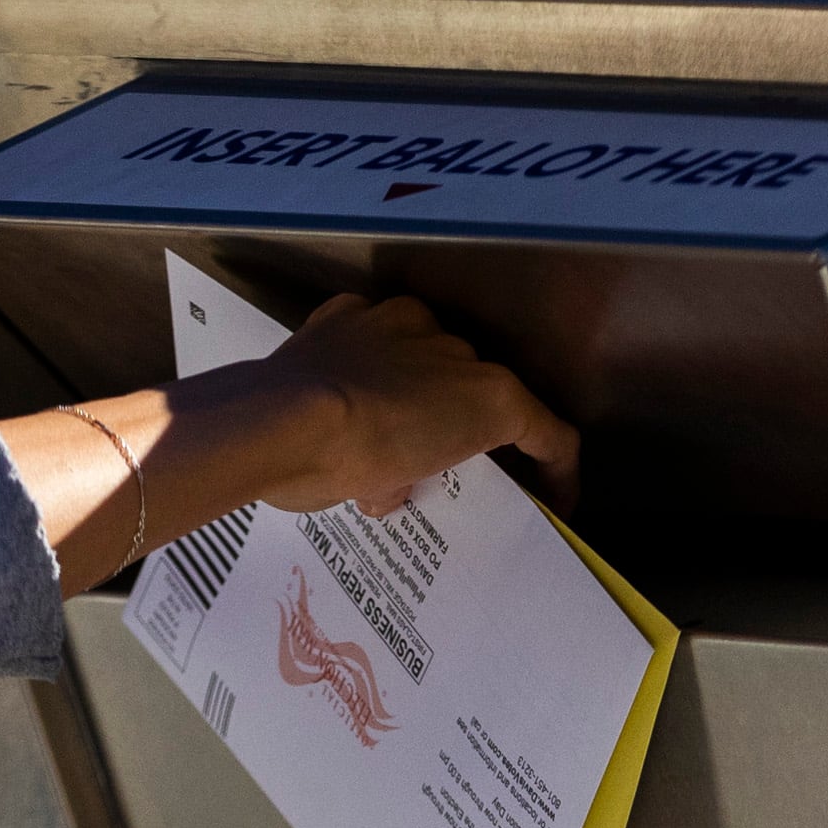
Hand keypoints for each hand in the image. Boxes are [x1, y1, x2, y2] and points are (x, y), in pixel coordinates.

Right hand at [0, 291, 579, 594]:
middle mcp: (410, 326)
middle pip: (442, 373)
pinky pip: (546, 432)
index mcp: (354, 324)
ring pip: (483, 399)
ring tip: (489, 490)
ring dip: (477, 444)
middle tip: (426, 474)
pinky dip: (556, 467)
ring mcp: (454, 360)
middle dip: (434, 423)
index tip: (394, 434)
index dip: (398, 399)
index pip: (394, 352)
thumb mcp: (286, 435)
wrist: (288, 422)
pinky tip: (563, 503)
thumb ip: (319, 446)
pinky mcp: (495, 401)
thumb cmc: (265, 433)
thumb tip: (352, 484)